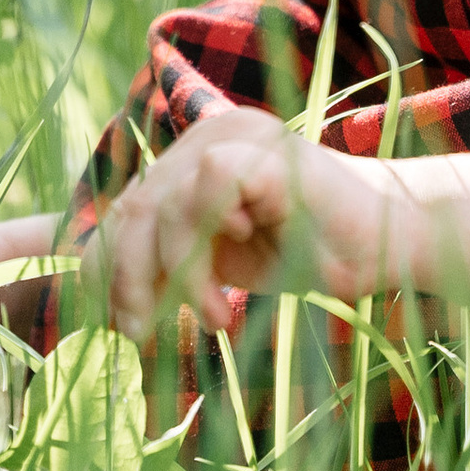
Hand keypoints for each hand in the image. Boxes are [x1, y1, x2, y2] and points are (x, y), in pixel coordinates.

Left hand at [101, 109, 396, 336]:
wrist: (386, 244)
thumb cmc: (305, 254)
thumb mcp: (218, 266)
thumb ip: (165, 267)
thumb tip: (100, 300)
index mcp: (189, 159)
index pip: (118, 209)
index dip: (83, 261)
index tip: (84, 312)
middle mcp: (205, 135)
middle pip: (127, 213)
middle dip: (125, 284)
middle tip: (143, 335)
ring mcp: (236, 136)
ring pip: (158, 206)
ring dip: (174, 278)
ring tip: (212, 319)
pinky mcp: (264, 151)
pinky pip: (205, 191)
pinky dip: (206, 250)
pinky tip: (232, 287)